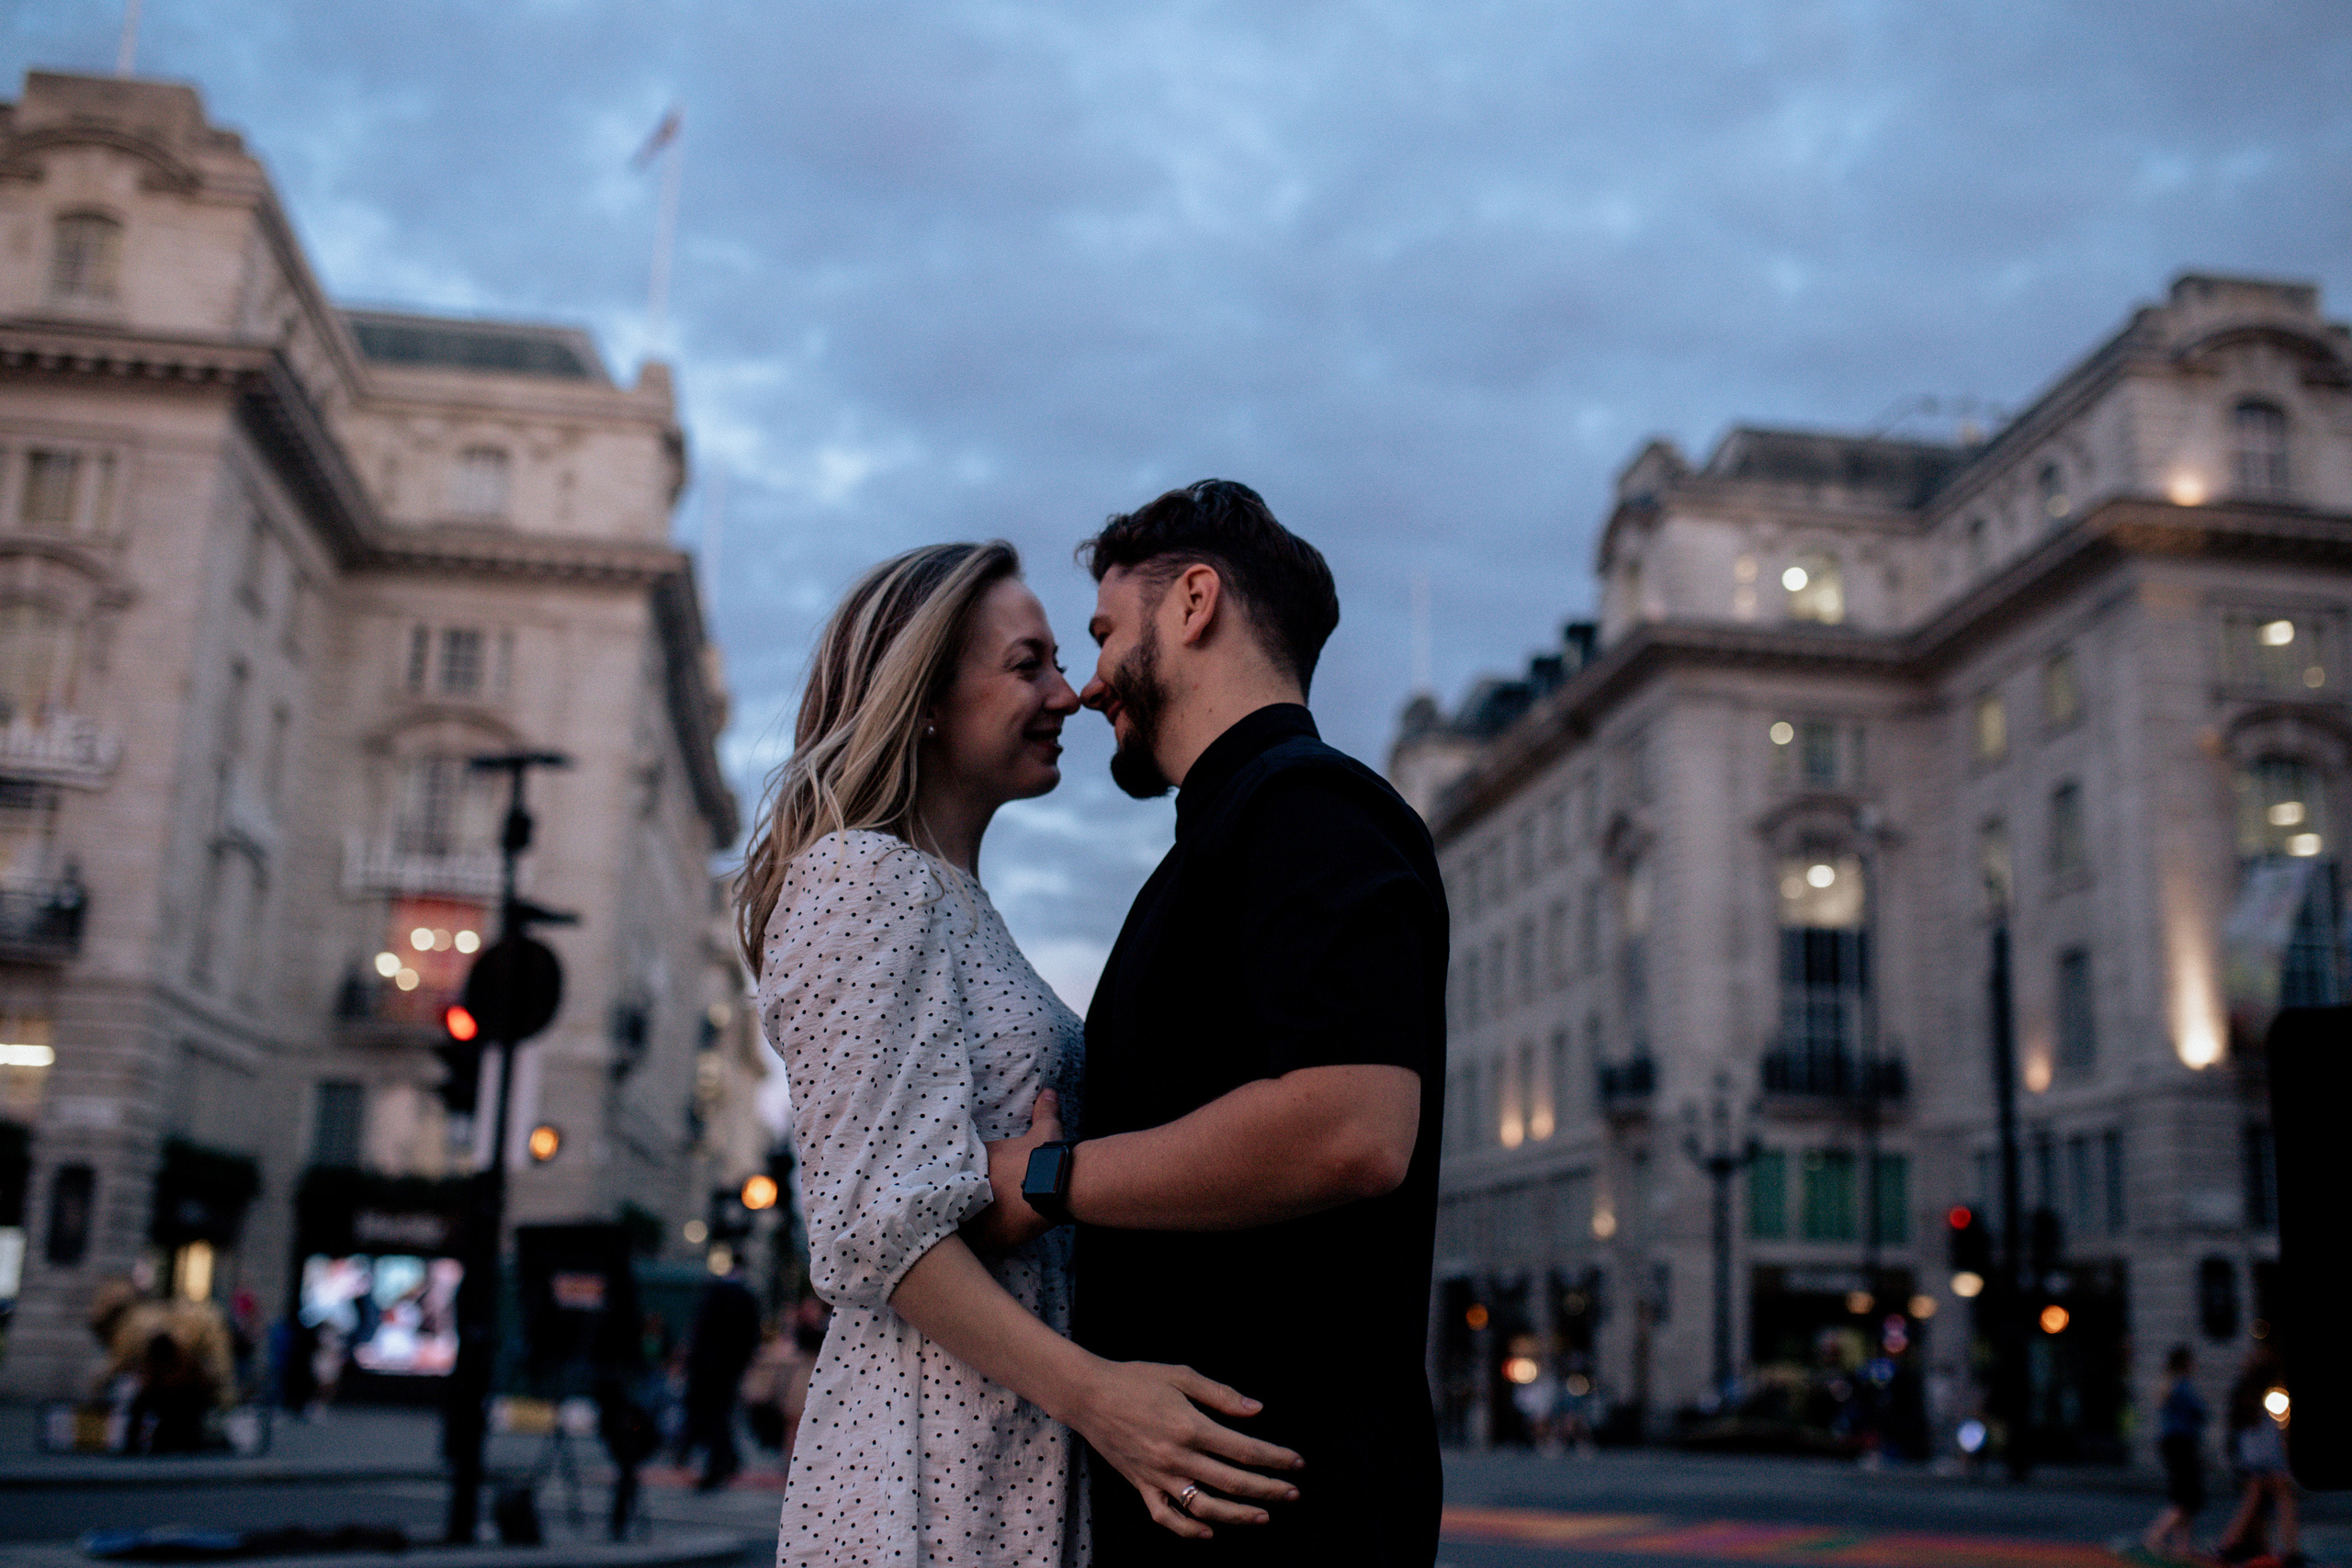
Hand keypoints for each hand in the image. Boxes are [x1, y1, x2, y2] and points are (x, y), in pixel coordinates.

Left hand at [962, 1088, 1061, 1254]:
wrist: (1059, 1185)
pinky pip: (970, 1243)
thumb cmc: (1047, 1157)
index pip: (956, 1168)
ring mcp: (975, 1212)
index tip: (959, 1181)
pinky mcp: (984, 1235)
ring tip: (957, 1230)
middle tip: (951, 1207)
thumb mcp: (1045, 1130)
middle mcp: (970, 1185)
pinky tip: (970, 1248)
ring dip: (957, 1224)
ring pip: (955, 1221)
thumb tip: (1048, 1092)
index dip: (957, 1176)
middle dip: (949, 1199)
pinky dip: (970, 1245)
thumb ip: (1043, 1111)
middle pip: (949, 1195)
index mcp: (979, 1161)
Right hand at [1064, 1360, 1302, 1540]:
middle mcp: (1176, 1456)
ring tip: (1263, 1517)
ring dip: (1237, 1516)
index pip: (1243, 1449)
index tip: (1296, 1462)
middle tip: (1293, 1493)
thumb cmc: (1136, 1380)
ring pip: (1204, 1506)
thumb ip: (1221, 1394)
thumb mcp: (1181, 1375)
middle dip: (1268, 1490)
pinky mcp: (1140, 1486)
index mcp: (1190, 1426)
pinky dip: (1187, 1529)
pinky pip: (1165, 1517)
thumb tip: (1257, 1410)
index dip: (1274, 1458)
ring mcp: (1157, 1475)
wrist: (1088, 1395)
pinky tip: (1209, 1532)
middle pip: (1232, 1482)